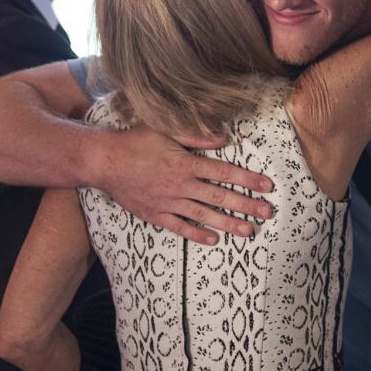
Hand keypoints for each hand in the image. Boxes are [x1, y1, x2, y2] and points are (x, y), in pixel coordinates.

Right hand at [94, 126, 274, 244]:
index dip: (248, 179)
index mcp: (186, 163)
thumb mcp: (166, 130)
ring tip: (248, 231)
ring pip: (204, 215)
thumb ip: (196, 136)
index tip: (267, 186)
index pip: (224, 172)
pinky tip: (214, 240)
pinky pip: (179, 227)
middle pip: (220, 196)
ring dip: (228, 223)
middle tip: (267, 212)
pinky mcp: (155, 214)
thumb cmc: (135, 142)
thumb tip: (223, 138)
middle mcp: (181, 184)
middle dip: (246, 205)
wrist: (104, 162)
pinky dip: (197, 234)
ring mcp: (168, 202)